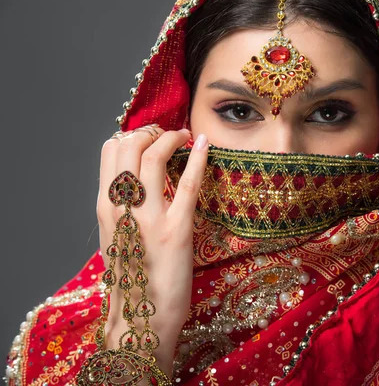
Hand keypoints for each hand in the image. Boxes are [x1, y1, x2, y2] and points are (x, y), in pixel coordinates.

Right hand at [96, 126, 208, 374]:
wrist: (142, 319)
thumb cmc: (133, 279)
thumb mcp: (117, 237)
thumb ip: (123, 207)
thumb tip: (138, 181)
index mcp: (105, 207)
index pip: (110, 151)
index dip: (132, 135)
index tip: (151, 136)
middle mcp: (120, 207)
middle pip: (128, 146)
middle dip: (151, 130)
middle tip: (170, 134)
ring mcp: (148, 218)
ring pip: (153, 158)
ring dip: (171, 138)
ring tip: (185, 137)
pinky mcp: (176, 230)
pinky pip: (186, 185)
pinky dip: (197, 159)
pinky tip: (203, 145)